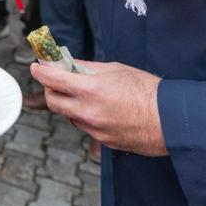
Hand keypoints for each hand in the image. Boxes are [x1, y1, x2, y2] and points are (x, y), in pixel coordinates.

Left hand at [29, 60, 165, 155]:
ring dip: (68, 103)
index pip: (52, 79)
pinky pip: (84, 126)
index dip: (40, 71)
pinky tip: (98, 108)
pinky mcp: (102, 141)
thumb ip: (87, 67)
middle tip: (55, 80)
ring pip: (68, 115)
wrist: (169, 120)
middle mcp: (87, 111)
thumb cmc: (146, 90)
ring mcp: (94, 129)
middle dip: (49, 89)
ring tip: (83, 93)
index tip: (36, 66)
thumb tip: (69, 64)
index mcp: (90, 89)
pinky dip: (83, 116)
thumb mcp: (115, 69)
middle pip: (52, 101)